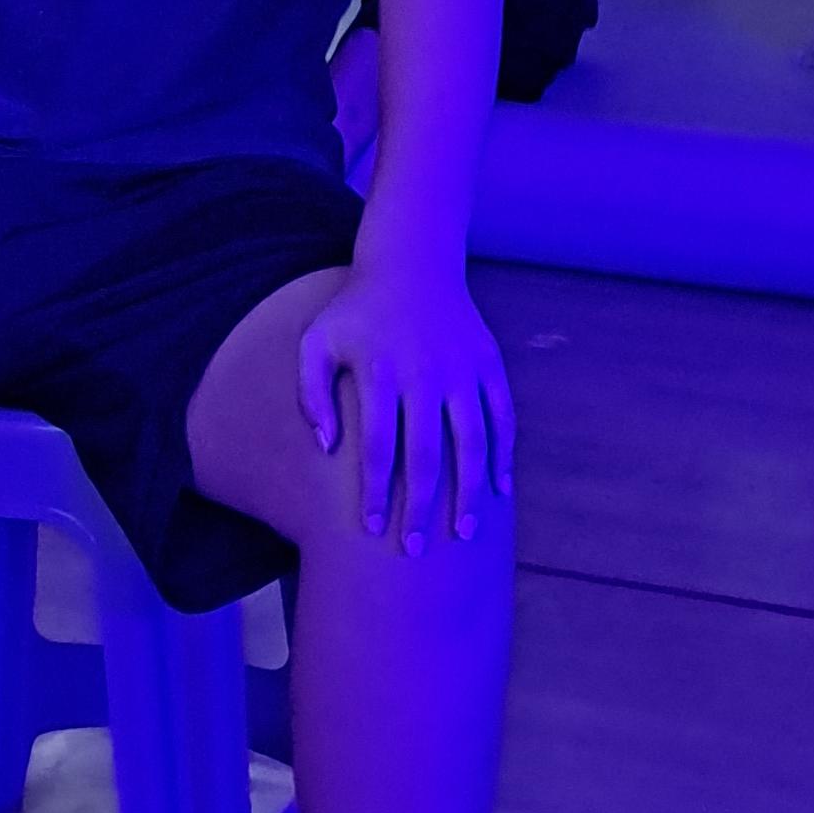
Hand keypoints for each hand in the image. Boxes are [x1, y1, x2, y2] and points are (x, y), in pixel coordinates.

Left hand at [297, 257, 512, 550]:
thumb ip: (310, 393)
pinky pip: (502, 417)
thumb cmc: (355, 311)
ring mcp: (462, 370)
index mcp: (380, 372)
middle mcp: (424, 373)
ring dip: (469, 492)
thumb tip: (325, 447)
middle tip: (413, 551)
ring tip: (464, 533)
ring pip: (470, 442)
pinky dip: (503, 454)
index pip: (377, 447)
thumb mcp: (316, 341)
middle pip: (424, 455)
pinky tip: (500, 489)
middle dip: (420, 506)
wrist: (410, 260)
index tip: (371, 529)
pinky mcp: (488, 364)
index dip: (375, 492)